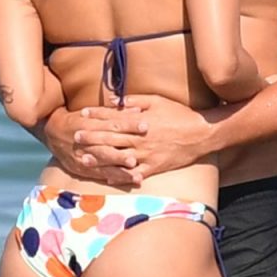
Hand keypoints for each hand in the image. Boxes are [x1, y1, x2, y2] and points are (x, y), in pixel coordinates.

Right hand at [44, 105, 145, 188]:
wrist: (53, 131)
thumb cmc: (78, 120)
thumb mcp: (93, 112)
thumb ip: (114, 112)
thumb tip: (137, 109)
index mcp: (90, 122)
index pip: (113, 123)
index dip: (129, 124)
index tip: (145, 125)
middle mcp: (87, 139)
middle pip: (109, 142)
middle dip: (125, 146)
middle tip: (142, 149)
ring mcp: (84, 154)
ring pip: (104, 159)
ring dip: (119, 165)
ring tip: (135, 168)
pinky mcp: (83, 167)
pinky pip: (100, 173)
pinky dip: (114, 176)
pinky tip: (128, 179)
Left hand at [76, 95, 211, 180]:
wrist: (200, 134)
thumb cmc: (179, 114)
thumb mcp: (157, 101)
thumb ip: (135, 100)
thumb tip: (114, 100)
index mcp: (140, 121)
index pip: (114, 117)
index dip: (97, 115)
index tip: (83, 113)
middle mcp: (140, 139)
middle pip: (111, 138)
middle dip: (92, 137)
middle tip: (75, 136)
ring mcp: (146, 155)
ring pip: (118, 157)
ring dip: (100, 158)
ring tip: (84, 158)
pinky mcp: (153, 167)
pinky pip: (133, 174)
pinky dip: (120, 176)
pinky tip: (107, 177)